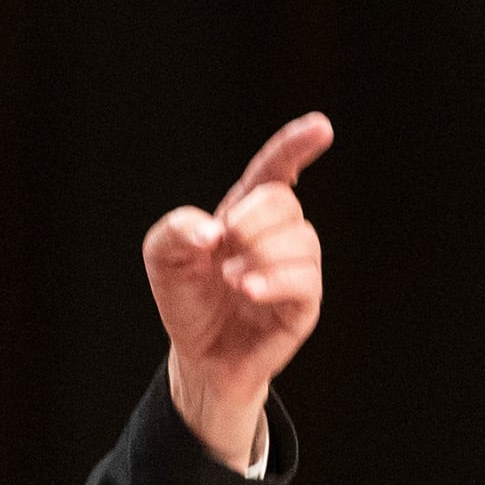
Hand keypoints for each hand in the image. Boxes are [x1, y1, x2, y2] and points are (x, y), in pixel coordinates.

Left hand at [143, 113, 333, 466]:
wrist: (199, 357)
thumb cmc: (187, 300)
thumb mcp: (163, 257)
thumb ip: (176, 228)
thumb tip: (213, 232)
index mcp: (246, 212)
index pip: (277, 170)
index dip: (297, 146)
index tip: (322, 128)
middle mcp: (276, 235)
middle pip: (284, 202)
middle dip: (254, 217)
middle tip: (226, 240)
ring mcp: (295, 268)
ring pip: (302, 239)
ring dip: (262, 253)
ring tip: (231, 280)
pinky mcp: (303, 305)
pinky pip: (305, 280)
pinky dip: (275, 280)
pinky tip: (248, 290)